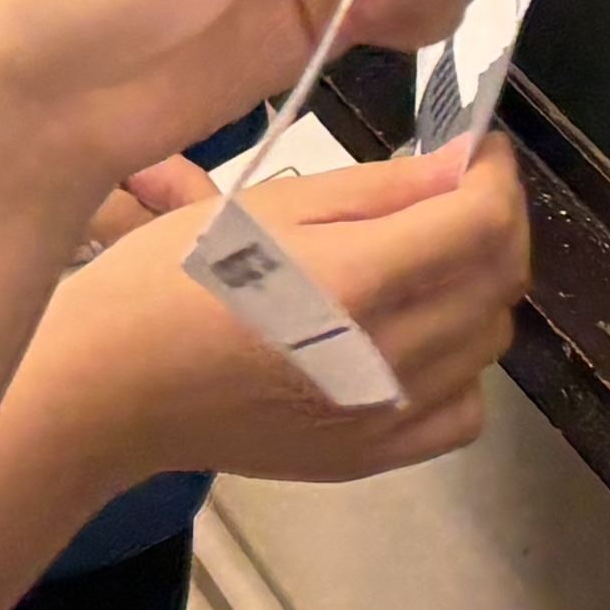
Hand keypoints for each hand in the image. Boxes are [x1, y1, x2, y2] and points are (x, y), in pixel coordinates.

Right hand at [39, 144, 528, 487]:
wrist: (110, 389)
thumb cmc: (170, 278)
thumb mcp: (267, 207)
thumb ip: (376, 190)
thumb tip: (464, 165)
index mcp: (354, 282)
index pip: (483, 223)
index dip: (497, 174)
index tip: (480, 149)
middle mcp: (384, 358)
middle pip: (499, 282)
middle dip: (495, 221)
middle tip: (457, 190)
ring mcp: (381, 419)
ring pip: (488, 345)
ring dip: (478, 290)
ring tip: (429, 257)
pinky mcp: (370, 460)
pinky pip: (461, 412)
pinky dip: (459, 368)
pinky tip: (415, 336)